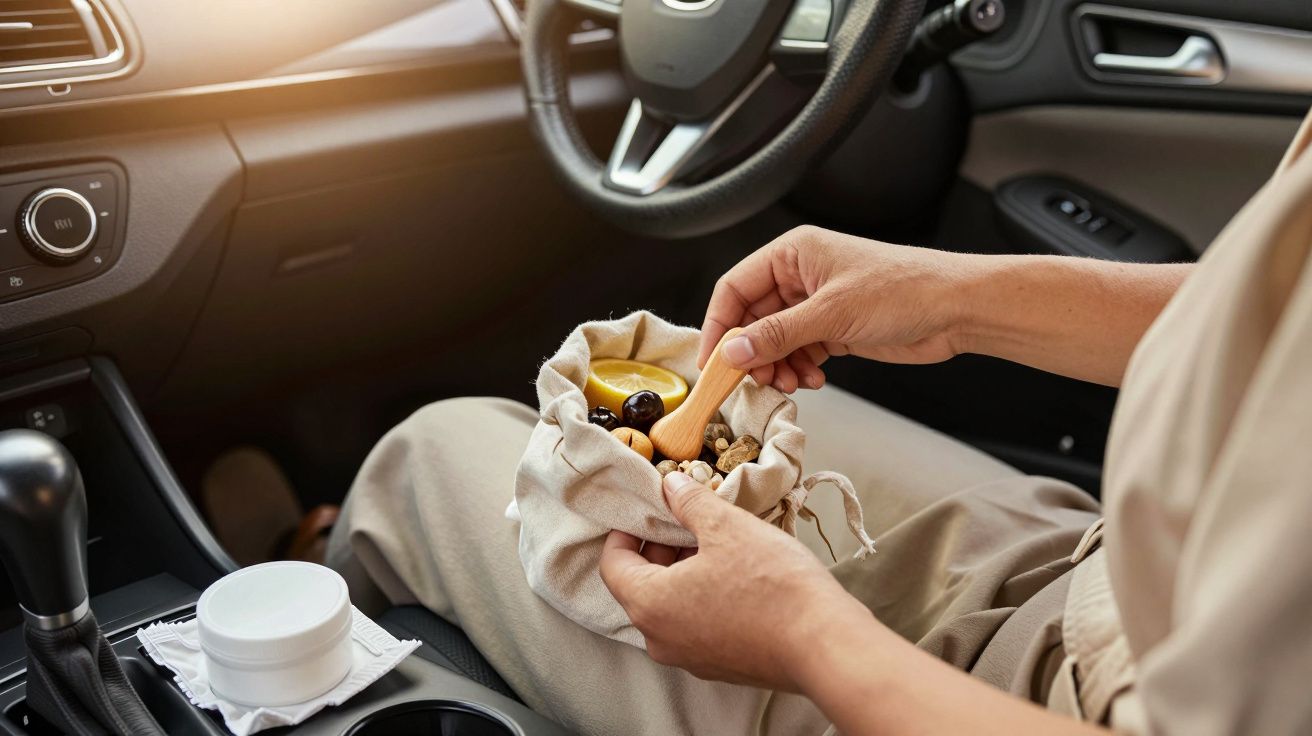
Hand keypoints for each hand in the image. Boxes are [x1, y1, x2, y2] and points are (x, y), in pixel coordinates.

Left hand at [599, 471, 868, 690]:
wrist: (824, 644)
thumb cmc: (772, 585)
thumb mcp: (726, 527)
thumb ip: (689, 503)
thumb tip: (670, 485)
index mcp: (649, 605)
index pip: (613, 564)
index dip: (626, 531)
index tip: (648, 510)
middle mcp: (660, 639)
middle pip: (639, 585)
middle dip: (658, 548)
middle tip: (686, 519)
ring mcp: (689, 658)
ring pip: (669, 606)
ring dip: (682, 571)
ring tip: (715, 541)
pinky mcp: (719, 666)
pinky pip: (694, 625)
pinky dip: (701, 596)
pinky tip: (734, 573)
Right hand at [699, 226, 972, 392]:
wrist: (956, 309)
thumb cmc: (906, 289)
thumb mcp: (832, 313)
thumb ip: (777, 335)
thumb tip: (733, 352)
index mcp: (793, 253)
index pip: (734, 288)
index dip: (719, 326)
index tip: (713, 361)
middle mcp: (800, 276)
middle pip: (752, 319)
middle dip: (751, 353)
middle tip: (754, 381)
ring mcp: (817, 304)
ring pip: (774, 341)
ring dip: (776, 366)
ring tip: (790, 383)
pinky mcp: (834, 329)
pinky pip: (798, 352)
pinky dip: (799, 369)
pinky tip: (813, 379)